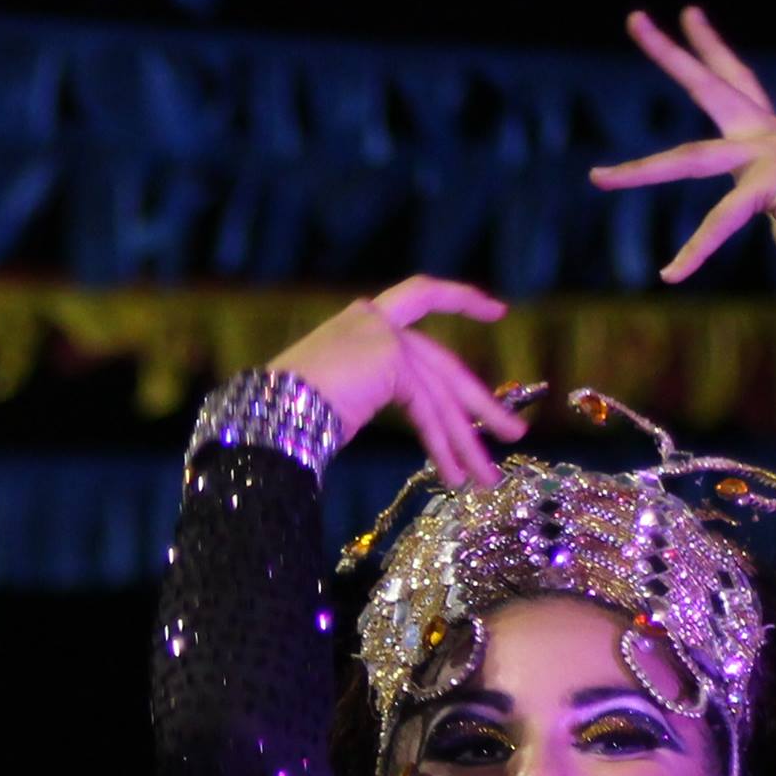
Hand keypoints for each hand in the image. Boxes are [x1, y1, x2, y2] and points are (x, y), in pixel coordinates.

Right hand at [262, 276, 527, 487]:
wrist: (261, 416)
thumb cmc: (282, 418)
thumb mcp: (340, 395)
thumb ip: (379, 390)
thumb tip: (414, 420)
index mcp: (359, 322)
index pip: (420, 297)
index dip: (460, 298)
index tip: (498, 310)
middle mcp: (373, 320)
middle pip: (442, 366)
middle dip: (480, 407)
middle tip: (514, 434)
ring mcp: (382, 336)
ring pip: (440, 394)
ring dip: (467, 441)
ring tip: (489, 478)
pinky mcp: (389, 358)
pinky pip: (427, 408)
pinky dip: (442, 446)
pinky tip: (454, 475)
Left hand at [591, 7, 775, 303]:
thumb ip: (755, 193)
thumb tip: (741, 201)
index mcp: (773, 137)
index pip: (736, 80)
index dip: (710, 47)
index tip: (688, 14)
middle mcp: (772, 135)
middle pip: (711, 86)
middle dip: (671, 54)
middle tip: (635, 18)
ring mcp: (774, 155)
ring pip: (690, 158)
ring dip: (638, 171)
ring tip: (595, 177)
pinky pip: (720, 219)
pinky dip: (695, 252)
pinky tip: (672, 275)